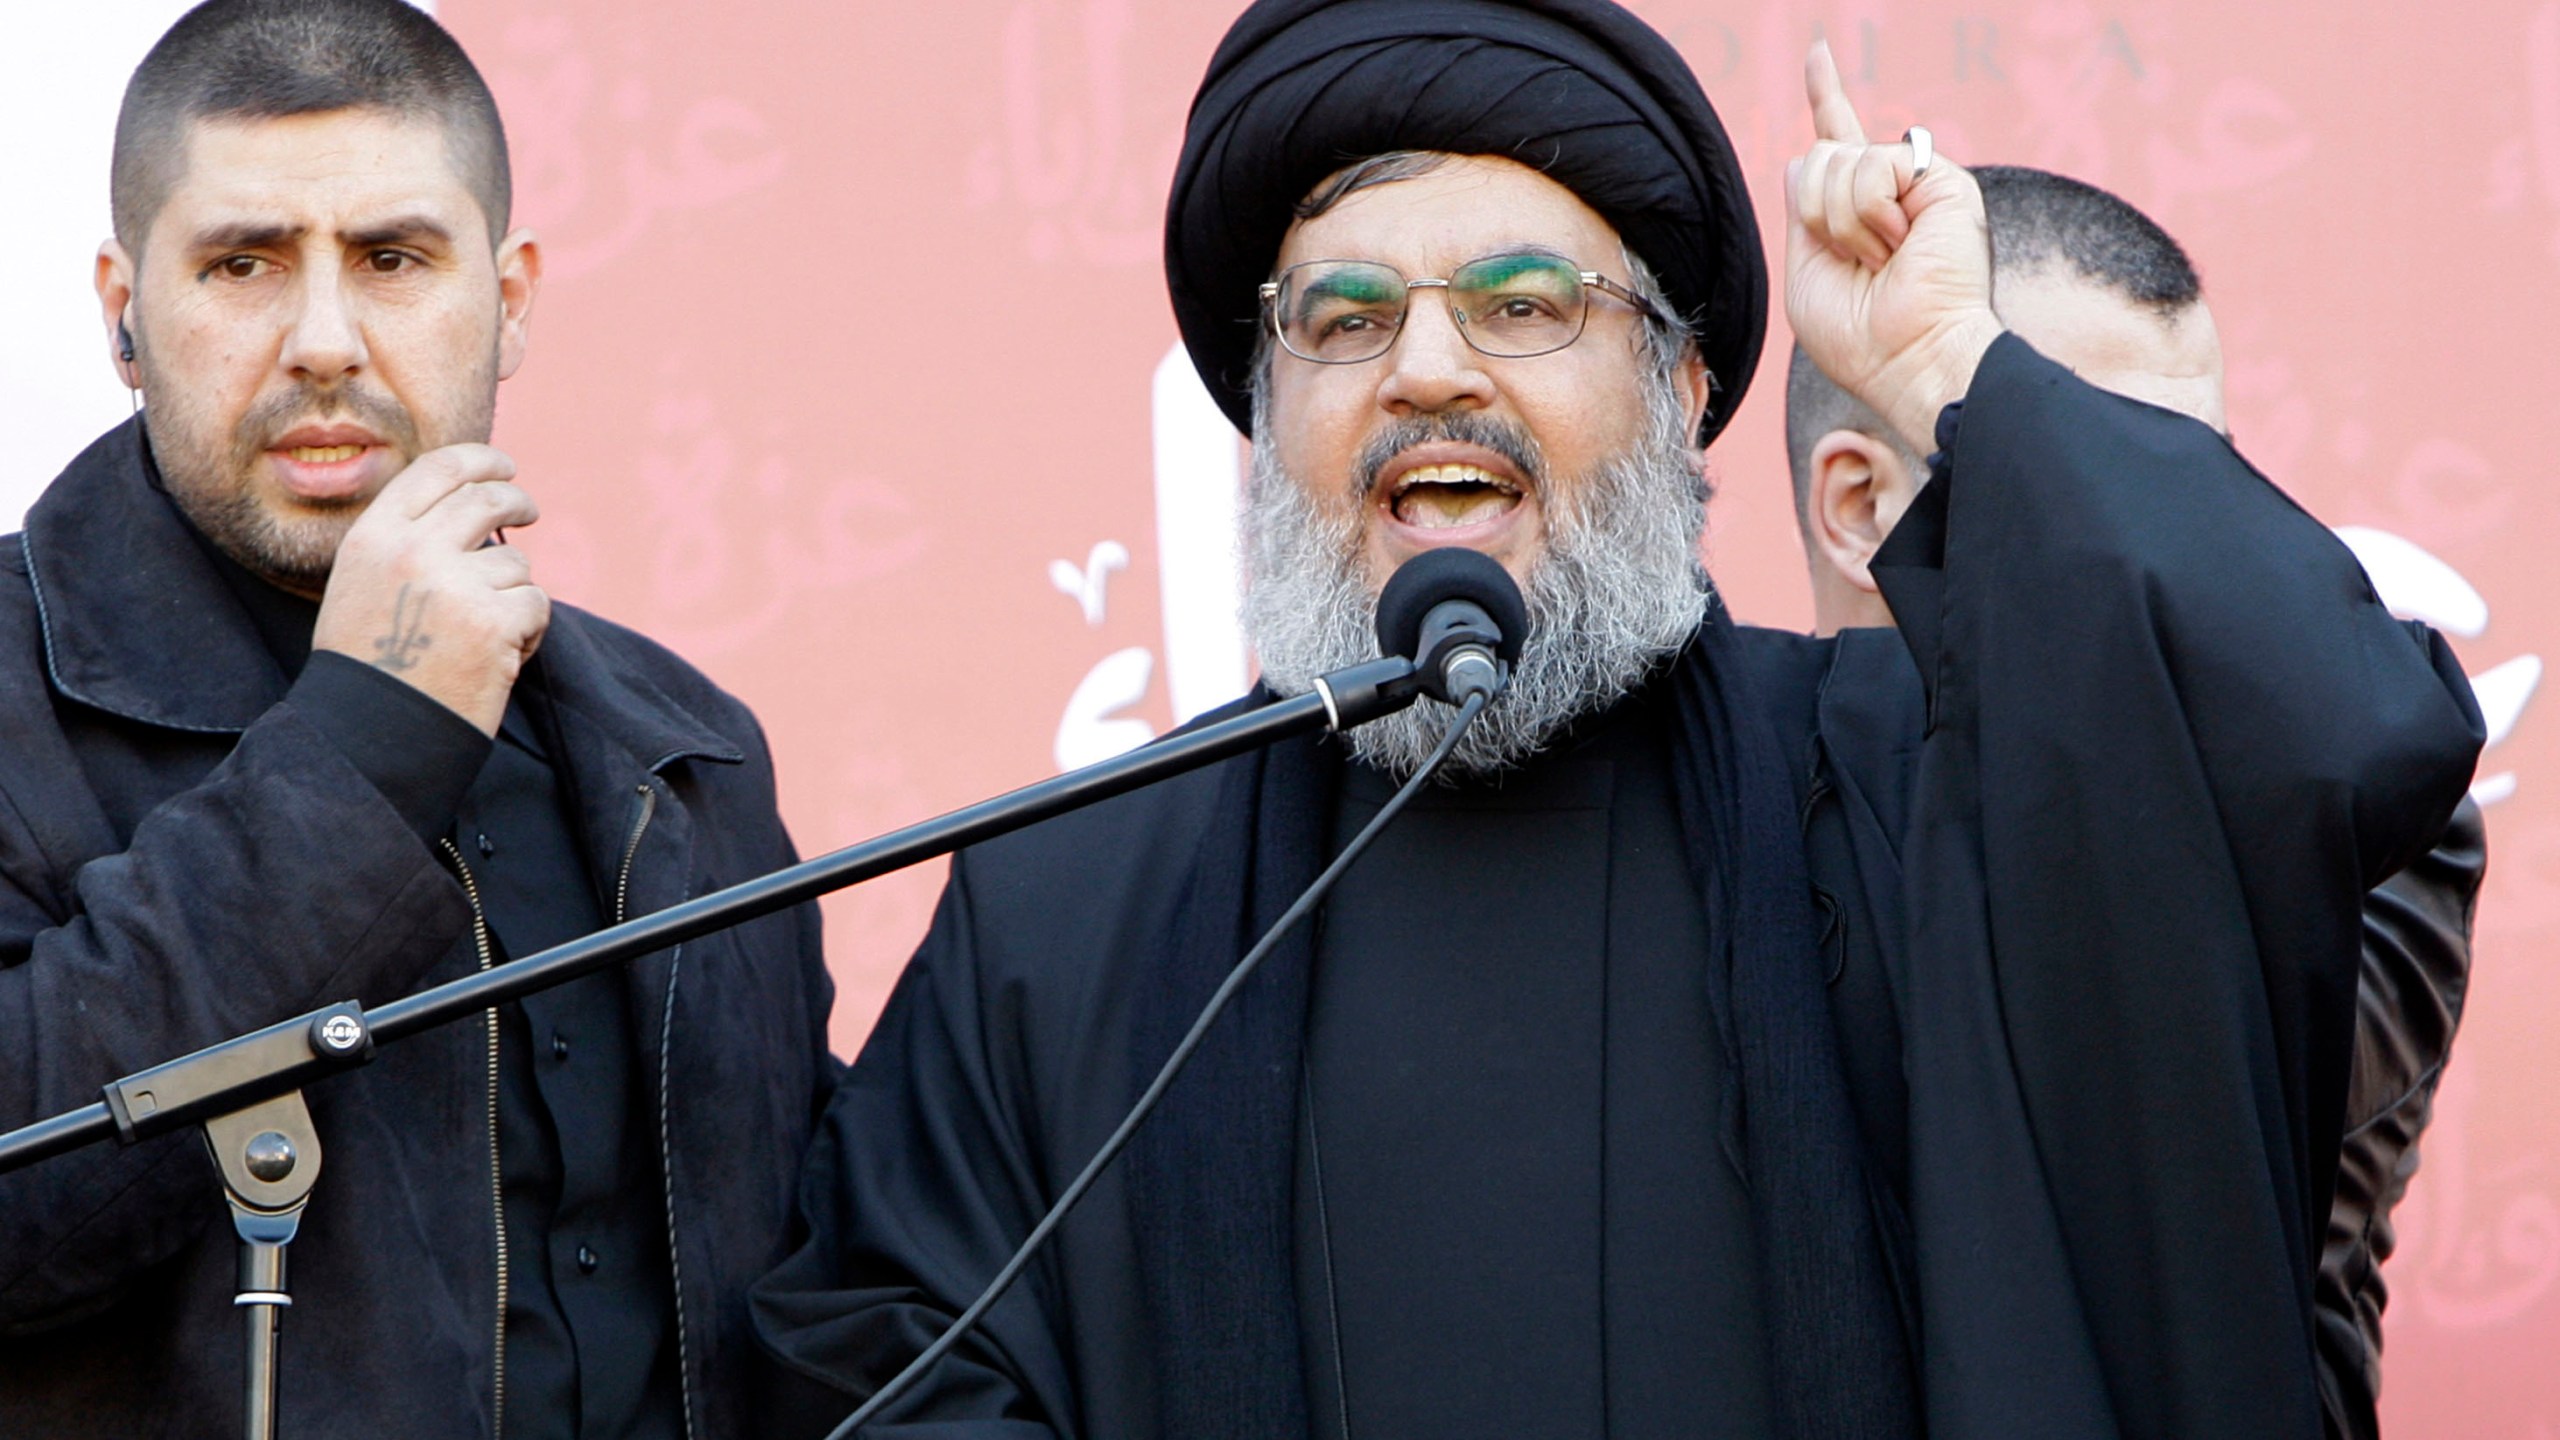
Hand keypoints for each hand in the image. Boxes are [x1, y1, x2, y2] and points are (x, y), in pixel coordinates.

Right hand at [312, 444, 549, 735]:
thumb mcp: (365, 585)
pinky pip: (535, 604)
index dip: (479, 461)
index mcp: (374, 537)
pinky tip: (495, 658)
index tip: (503, 467)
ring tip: (478, 635)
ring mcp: (455, 584)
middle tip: (527, 510)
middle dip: (515, 501)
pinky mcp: (494, 621)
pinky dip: (528, 632)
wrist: (372, 732)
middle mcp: (413, 550)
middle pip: (486, 500)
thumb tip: (470, 503)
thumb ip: (407, 542)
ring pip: (514, 564)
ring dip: (511, 594)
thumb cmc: (371, 664)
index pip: (437, 469)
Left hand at [1784, 40, 2004, 456]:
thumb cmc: (1860, 338)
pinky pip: (1870, 167)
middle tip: (1858, 263)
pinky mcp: (1941, 178)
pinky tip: (1900, 245)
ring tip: (1883, 260)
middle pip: (1816, 157)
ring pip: (1835, 160)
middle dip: (1817, 216)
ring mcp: (1917, 182)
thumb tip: (1806, 152)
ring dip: (1843, 223)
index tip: (1817, 54)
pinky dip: (1870, 214)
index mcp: (1859, 211)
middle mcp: (1890, 190)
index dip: (1825, 95)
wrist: (1910, 359)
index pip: (1837, 141)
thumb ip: (1802, 213)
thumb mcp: (1807, 274)